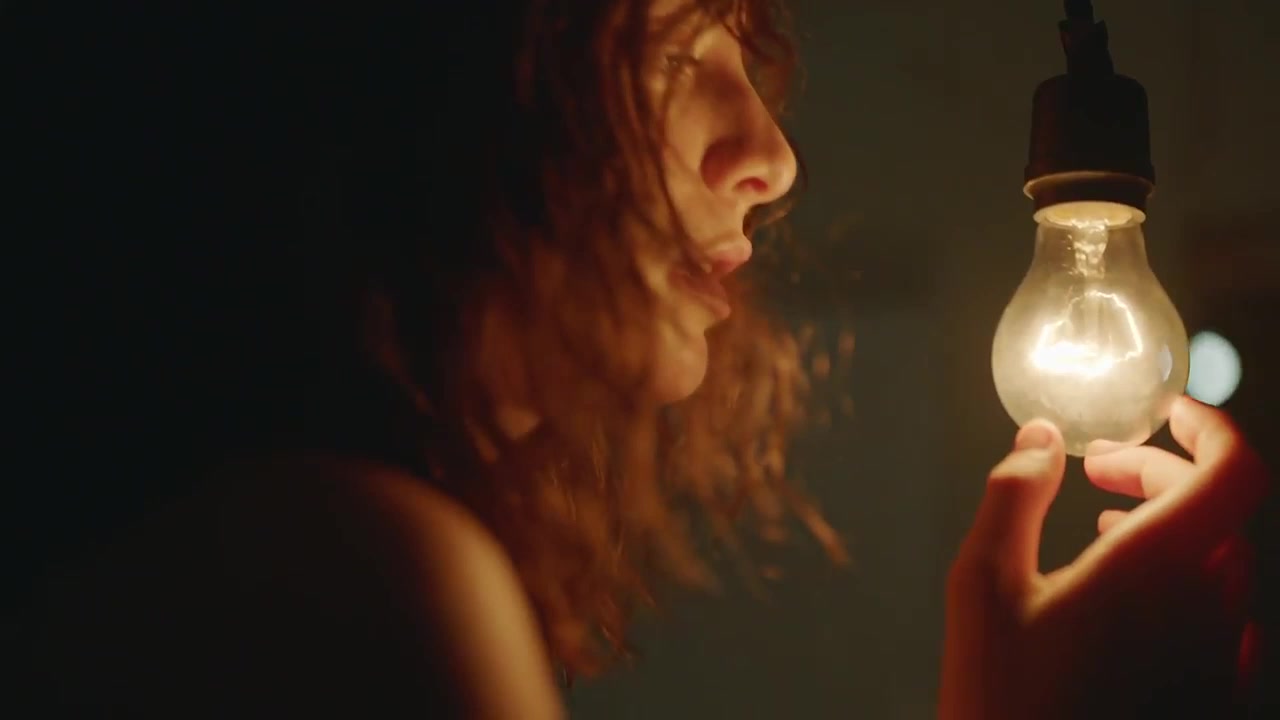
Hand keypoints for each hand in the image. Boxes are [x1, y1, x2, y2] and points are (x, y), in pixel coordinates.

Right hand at [940, 397, 1268, 719]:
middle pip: (1219, 508)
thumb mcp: (982, 583)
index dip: (1209, 429)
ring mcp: (1218, 656)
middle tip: (1097, 470)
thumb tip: (1041, 437)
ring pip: (1223, 560)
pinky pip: (1222, 614)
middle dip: (1161, 472)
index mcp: (1157, 567)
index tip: (1164, 413)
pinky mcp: (1213, 693)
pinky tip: (1127, 596)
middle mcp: (1208, 607)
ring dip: (1172, 526)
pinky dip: (1185, 580)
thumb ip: (1014, 494)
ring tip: (1101, 527)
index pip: (1236, 471)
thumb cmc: (1001, 695)